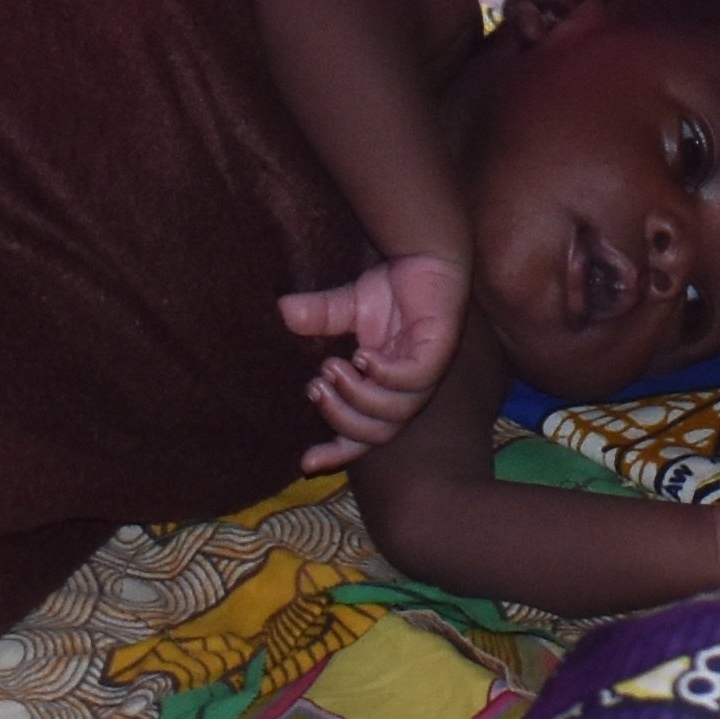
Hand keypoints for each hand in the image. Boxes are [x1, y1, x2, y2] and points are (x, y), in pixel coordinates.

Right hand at [276, 252, 467, 466]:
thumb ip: (317, 318)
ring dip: (358, 397)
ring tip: (333, 366)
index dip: (336, 453)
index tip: (305, 463)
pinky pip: (413, 381)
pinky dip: (385, 375)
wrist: (428, 255)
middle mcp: (406, 389)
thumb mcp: (346, 307)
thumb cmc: (394, 286)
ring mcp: (424, 374)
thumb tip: (280, 314)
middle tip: (315, 387)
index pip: (364, 436)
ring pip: (394, 414)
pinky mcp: (439, 353)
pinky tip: (363, 355)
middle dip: (341, 419)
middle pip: (377, 434)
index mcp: (385, 388)